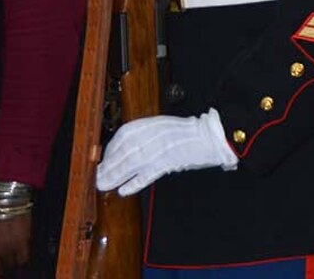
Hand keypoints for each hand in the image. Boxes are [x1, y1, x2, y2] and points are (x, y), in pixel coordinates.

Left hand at [96, 109, 238, 195]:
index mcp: (154, 123)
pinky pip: (150, 173)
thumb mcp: (165, 127)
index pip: (125, 134)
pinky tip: (125, 190)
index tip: (103, 160)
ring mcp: (164, 147)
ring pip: (133, 162)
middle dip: (109, 165)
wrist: (216, 134)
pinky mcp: (172, 160)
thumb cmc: (190, 133)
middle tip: (97, 177)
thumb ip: (146, 136)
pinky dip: (136, 182)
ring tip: (104, 185)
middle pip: (126, 150)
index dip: (111, 149)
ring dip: (116, 175)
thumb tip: (123, 152)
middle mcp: (156, 133)